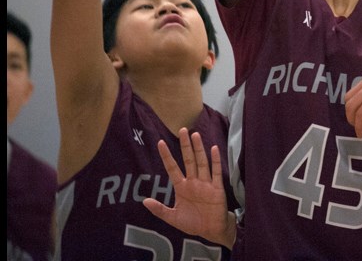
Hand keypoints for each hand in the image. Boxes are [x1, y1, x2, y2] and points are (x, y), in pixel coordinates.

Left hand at [142, 128, 235, 248]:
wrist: (211, 231)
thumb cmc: (193, 223)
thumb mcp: (173, 218)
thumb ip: (160, 210)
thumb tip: (144, 201)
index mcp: (182, 187)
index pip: (172, 168)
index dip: (167, 156)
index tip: (160, 142)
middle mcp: (193, 181)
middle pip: (188, 160)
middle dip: (185, 146)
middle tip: (182, 129)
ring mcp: (205, 183)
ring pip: (201, 162)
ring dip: (199, 149)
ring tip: (195, 135)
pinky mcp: (217, 188)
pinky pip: (215, 172)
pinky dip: (215, 160)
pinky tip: (214, 149)